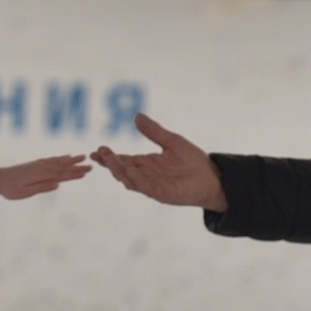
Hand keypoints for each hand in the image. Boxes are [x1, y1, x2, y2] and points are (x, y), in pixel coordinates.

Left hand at [0, 155, 90, 199]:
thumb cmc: (9, 189)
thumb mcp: (25, 192)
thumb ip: (42, 187)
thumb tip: (58, 184)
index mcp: (40, 175)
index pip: (61, 175)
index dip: (74, 174)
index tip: (86, 172)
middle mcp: (41, 167)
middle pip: (62, 167)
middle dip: (76, 167)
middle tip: (91, 166)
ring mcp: (38, 164)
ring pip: (58, 161)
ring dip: (70, 160)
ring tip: (82, 157)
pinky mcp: (35, 164)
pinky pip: (51, 160)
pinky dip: (60, 158)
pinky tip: (66, 156)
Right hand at [92, 114, 225, 212]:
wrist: (212, 177)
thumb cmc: (193, 161)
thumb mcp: (172, 141)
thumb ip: (154, 132)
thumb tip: (137, 116)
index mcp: (146, 163)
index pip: (123, 160)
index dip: (109, 157)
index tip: (98, 150)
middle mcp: (146, 175)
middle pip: (122, 170)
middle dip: (110, 163)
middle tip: (101, 154)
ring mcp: (153, 186)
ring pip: (130, 180)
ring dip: (120, 171)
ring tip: (111, 161)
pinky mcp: (163, 194)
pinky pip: (147, 188)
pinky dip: (138, 180)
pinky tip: (131, 172)